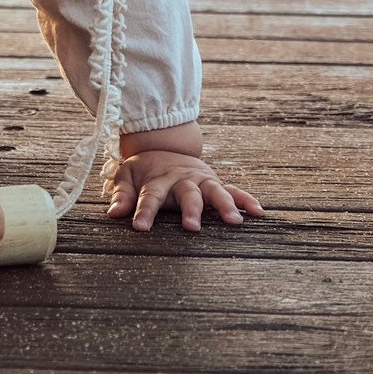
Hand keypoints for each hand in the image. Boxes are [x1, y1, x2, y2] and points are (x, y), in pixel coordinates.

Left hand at [102, 149, 263, 231]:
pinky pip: (233, 190)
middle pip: (187, 194)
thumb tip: (114, 213)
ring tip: (234, 221)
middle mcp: (182, 178)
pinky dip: (246, 199)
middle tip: (192, 227)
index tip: (139, 227)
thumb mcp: (125, 176)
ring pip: (214, 191)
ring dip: (224, 205)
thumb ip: (121, 194)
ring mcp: (200, 179)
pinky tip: (258, 212)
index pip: (149, 195)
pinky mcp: (214, 182)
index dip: (143, 211)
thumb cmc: (143, 169)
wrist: (164, 145)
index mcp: (158, 179)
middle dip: (190, 210)